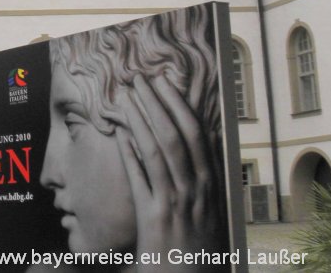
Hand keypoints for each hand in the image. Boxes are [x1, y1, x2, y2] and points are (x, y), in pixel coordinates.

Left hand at [116, 74, 226, 271]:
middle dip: (157, 103)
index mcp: (212, 186)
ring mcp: (176, 204)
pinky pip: (141, 179)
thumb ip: (204, 178)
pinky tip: (119, 134)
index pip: (197, 135)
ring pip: (158, 151)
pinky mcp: (155, 220)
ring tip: (126, 97)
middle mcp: (197, 191)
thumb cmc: (200, 251)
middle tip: (140, 78)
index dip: (179, 105)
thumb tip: (201, 141)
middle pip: (177, 136)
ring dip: (140, 119)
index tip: (165, 82)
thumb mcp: (211, 210)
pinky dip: (130, 154)